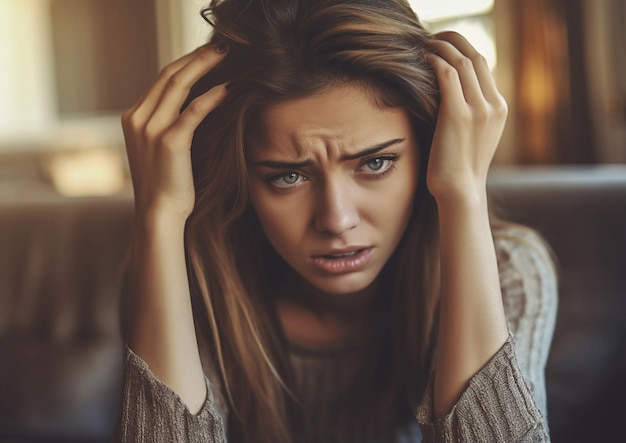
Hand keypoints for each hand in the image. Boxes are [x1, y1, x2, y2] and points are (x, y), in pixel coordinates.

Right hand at [122, 44, 228, 220]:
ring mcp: (150, 128)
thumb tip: (195, 104)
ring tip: (227, 57)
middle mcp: (137, 117)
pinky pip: (194, 110)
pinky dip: (213, 96)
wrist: (159, 213)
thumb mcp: (160, 148)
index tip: (208, 54)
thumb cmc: (166, 184)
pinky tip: (230, 88)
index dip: (187, 63)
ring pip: (179, 84)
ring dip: (205, 66)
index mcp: (133, 116)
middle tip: (223, 48)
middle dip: (197, 57)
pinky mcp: (169, 141)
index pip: (161, 78)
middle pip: (169, 74)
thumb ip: (168, 124)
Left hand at [425, 32, 507, 203]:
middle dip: (452, 40)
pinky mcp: (459, 115)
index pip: (483, 65)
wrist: (460, 192)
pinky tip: (422, 61)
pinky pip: (447, 75)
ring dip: (440, 48)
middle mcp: (493, 105)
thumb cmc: (459, 167)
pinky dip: (434, 63)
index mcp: (499, 108)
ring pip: (462, 61)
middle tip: (431, 38)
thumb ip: (469, 113)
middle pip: (475, 56)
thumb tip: (447, 95)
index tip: (444, 45)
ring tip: (423, 45)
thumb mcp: (473, 136)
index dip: (462, 48)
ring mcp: (479, 110)